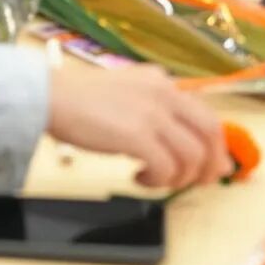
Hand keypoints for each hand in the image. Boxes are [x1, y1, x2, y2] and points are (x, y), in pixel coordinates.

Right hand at [47, 65, 231, 190]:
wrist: (51, 97)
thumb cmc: (82, 100)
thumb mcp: (128, 93)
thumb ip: (158, 112)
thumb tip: (187, 144)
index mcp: (162, 82)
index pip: (206, 115)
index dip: (214, 146)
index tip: (210, 166)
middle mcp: (163, 93)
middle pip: (210, 133)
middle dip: (209, 164)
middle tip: (197, 183)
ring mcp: (152, 113)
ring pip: (192, 156)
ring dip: (179, 177)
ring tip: (156, 179)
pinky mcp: (137, 135)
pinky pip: (166, 168)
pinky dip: (158, 180)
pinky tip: (138, 177)